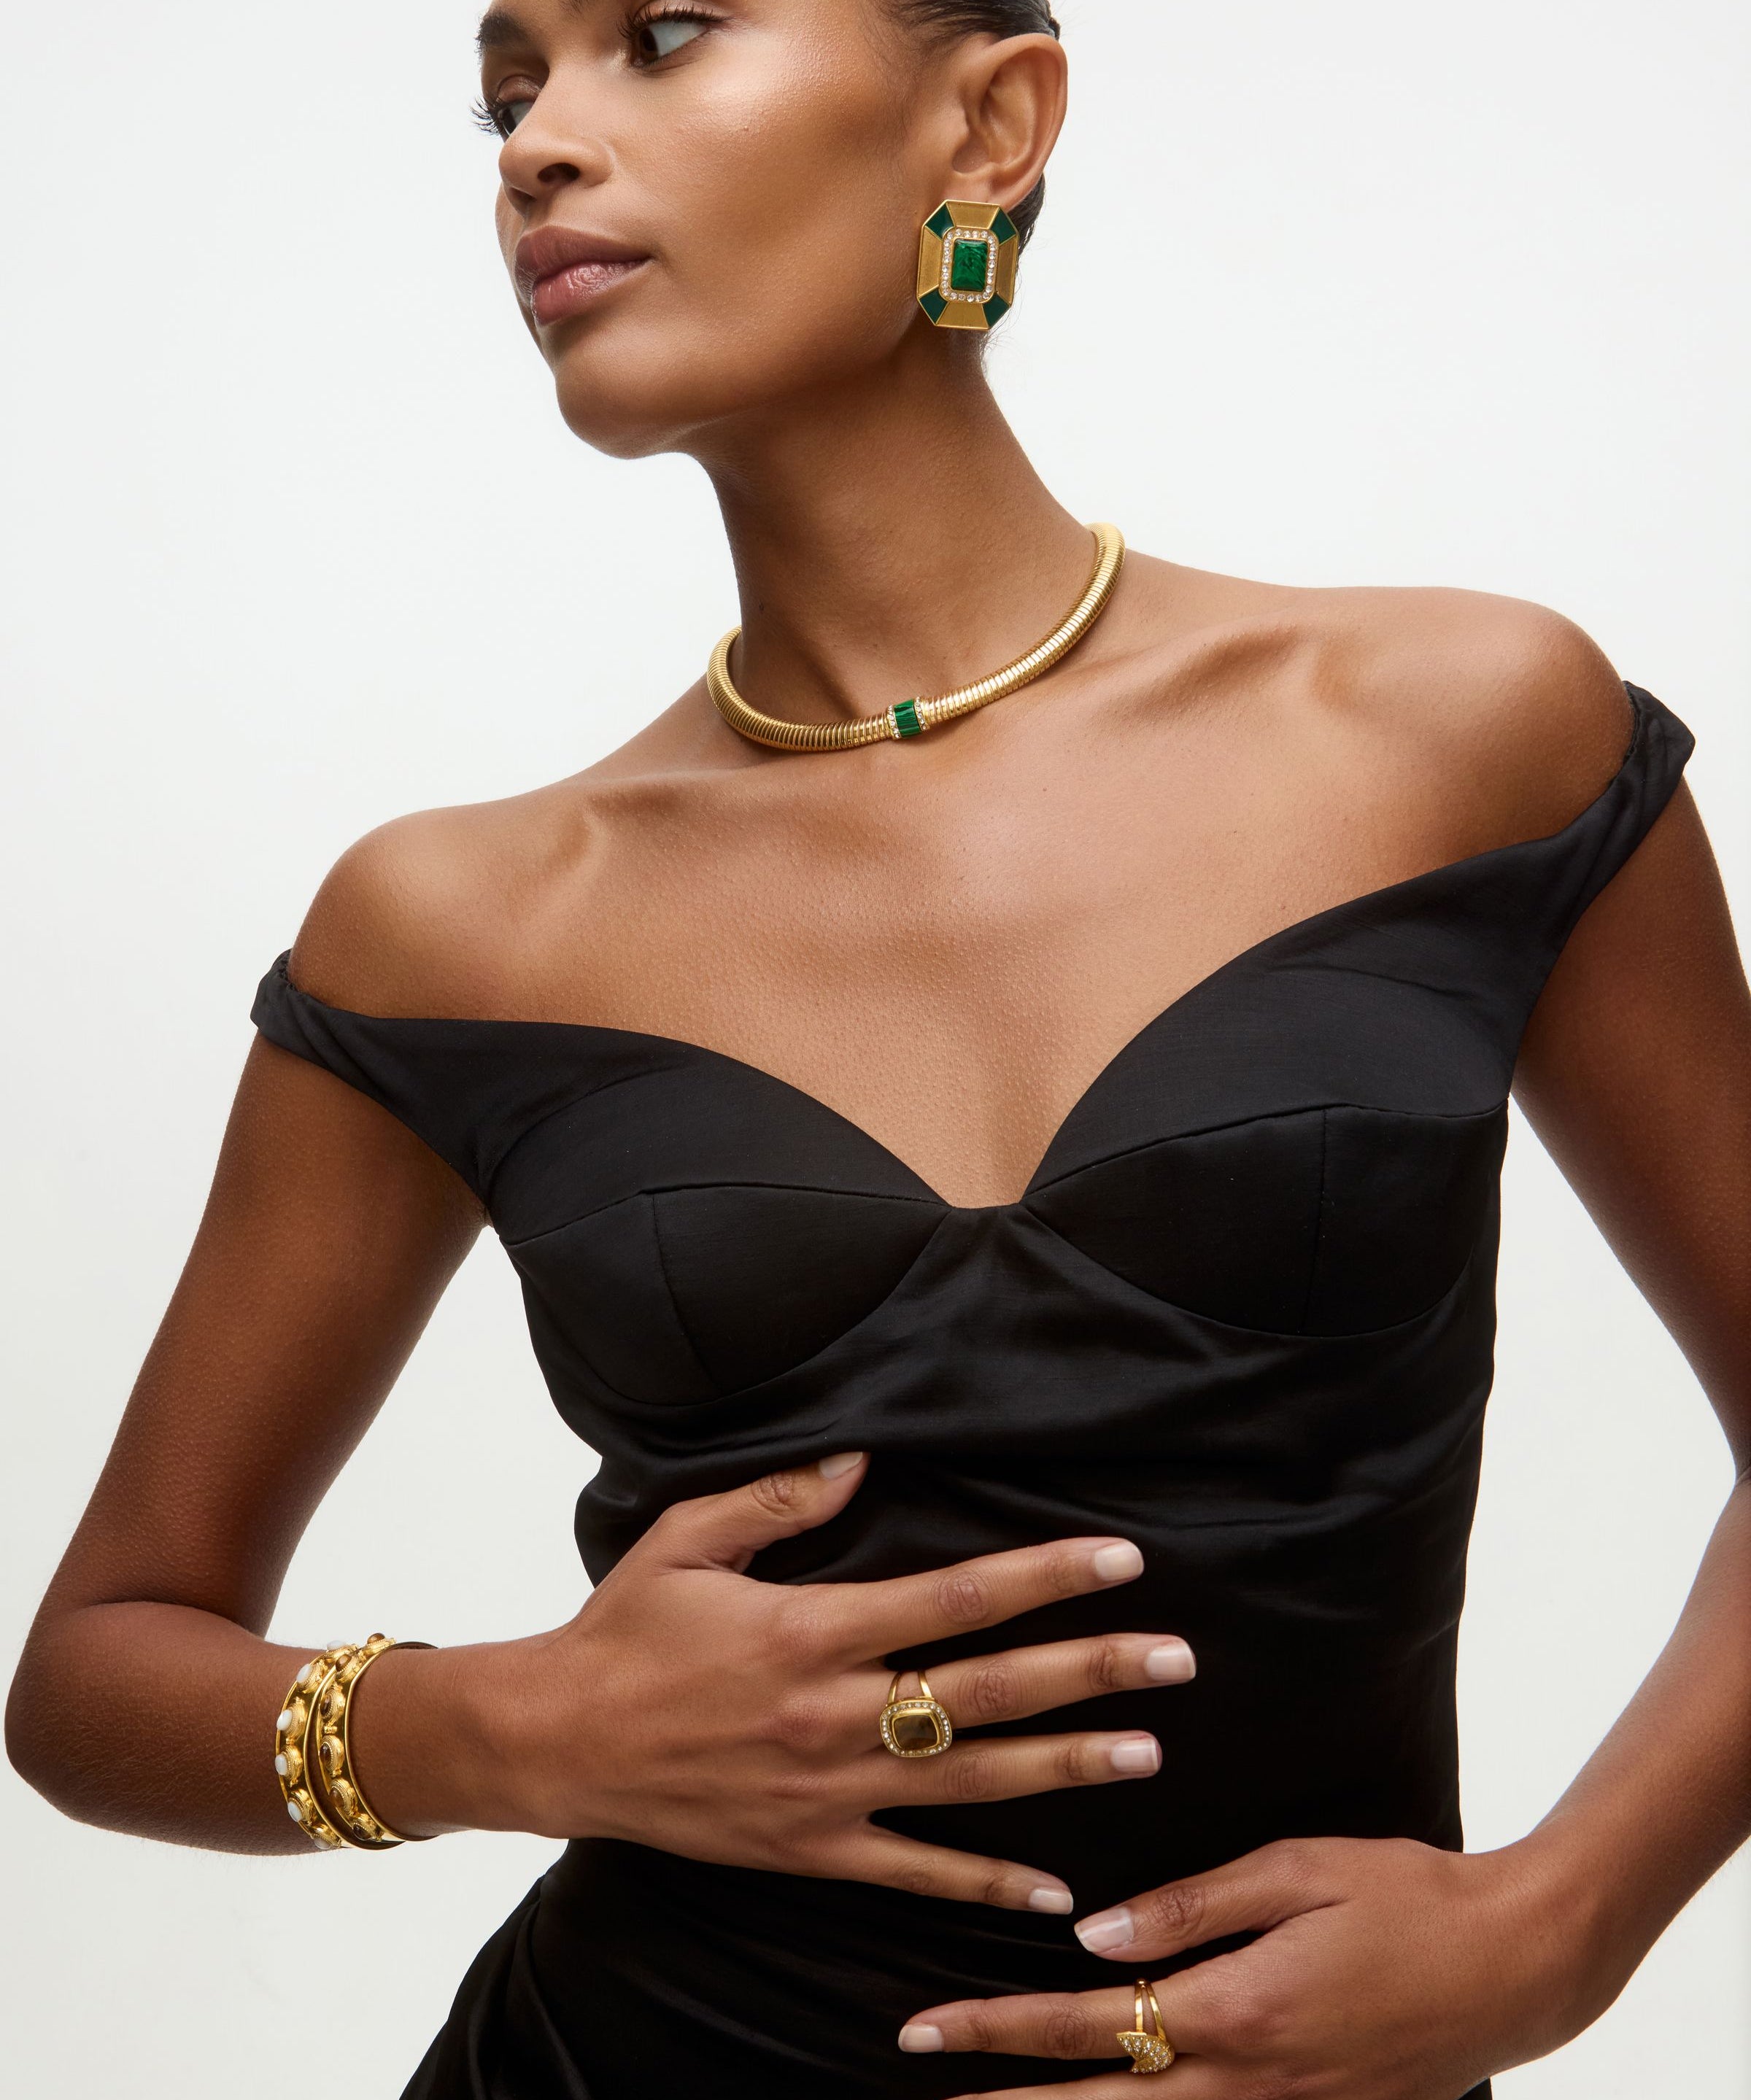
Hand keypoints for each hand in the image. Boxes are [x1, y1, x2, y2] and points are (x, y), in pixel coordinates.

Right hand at [474, 1453, 1196, 1910]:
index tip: (1119, 1561)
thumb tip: (860, 1459)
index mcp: (812, 1630)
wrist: (554, 1742)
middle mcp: (833, 1714)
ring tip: (1147, 1750)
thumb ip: (779, 1499)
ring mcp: (827, 1793)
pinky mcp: (810, 1851)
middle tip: (1176, 1658)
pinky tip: (1054, 1889)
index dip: (1043, 1577)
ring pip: (971, 1783)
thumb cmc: (623, 1630)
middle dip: (1091, 1672)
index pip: (956, 1599)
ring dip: (1065, 1766)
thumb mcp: (687, 1539)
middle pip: (987, 1693)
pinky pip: (914, 1874)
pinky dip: (986, 1883)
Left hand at [898, 1834, 1588, 2093]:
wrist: (1518, 1966)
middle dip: (1007, 2099)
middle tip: (924, 2084)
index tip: (925, 2030)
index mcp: (1238, 2009)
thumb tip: (1093, 1935)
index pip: (1089, 2026)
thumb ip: (1193, 1906)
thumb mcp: (1298, 1870)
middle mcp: (1252, 2082)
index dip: (998, 2029)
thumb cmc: (1407, 1896)